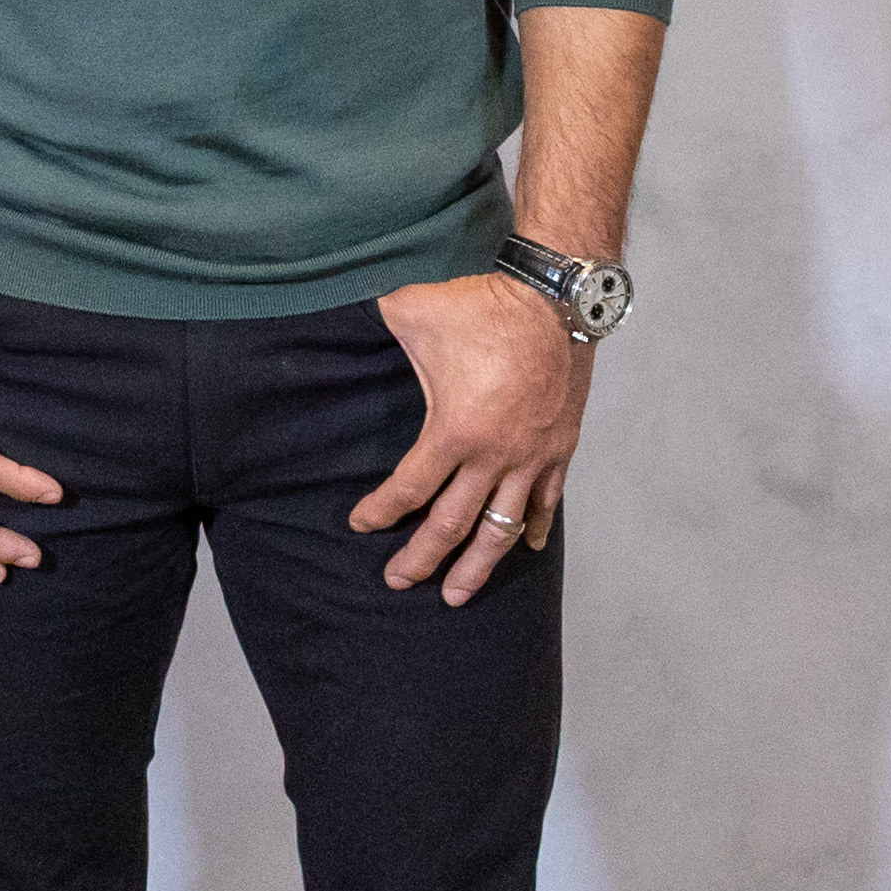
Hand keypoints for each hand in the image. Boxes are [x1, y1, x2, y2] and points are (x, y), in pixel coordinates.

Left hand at [349, 273, 589, 606]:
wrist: (555, 297)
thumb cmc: (481, 304)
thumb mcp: (411, 310)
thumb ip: (370, 321)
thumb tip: (330, 301)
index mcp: (453, 432)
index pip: (408, 489)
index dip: (380, 511)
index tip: (360, 524)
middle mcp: (494, 456)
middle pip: (452, 525)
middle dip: (422, 559)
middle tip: (398, 582)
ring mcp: (531, 457)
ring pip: (502, 528)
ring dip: (478, 565)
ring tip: (458, 594)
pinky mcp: (560, 449)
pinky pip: (546, 502)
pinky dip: (534, 528)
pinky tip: (527, 546)